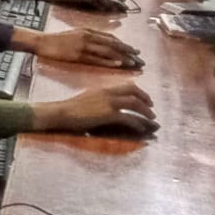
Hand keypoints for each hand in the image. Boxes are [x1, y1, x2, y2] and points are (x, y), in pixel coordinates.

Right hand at [33, 28, 143, 68]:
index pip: (111, 38)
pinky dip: (108, 61)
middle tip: (140, 58)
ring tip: (134, 63)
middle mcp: (88, 37)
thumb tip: (102, 42)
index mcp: (88, 31)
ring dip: (122, 57)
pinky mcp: (77, 55)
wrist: (41, 42)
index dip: (124, 45)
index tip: (135, 51)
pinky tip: (118, 64)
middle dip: (128, 51)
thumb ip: (89, 37)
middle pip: (113, 44)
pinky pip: (96, 59)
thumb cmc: (56, 40)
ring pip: (107, 51)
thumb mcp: (75, 34)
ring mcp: (83, 46)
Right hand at [42, 82, 158, 135]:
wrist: (62, 112)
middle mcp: (109, 93)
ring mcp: (109, 103)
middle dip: (146, 100)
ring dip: (145, 112)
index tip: (145, 99)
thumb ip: (102, 97)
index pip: (128, 86)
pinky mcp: (108, 114)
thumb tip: (111, 103)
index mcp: (104, 88)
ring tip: (151, 119)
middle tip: (152, 108)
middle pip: (134, 92)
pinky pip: (128, 118)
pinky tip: (140, 128)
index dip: (140, 92)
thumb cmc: (72, 107)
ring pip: (134, 104)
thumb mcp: (89, 97)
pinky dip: (137, 123)